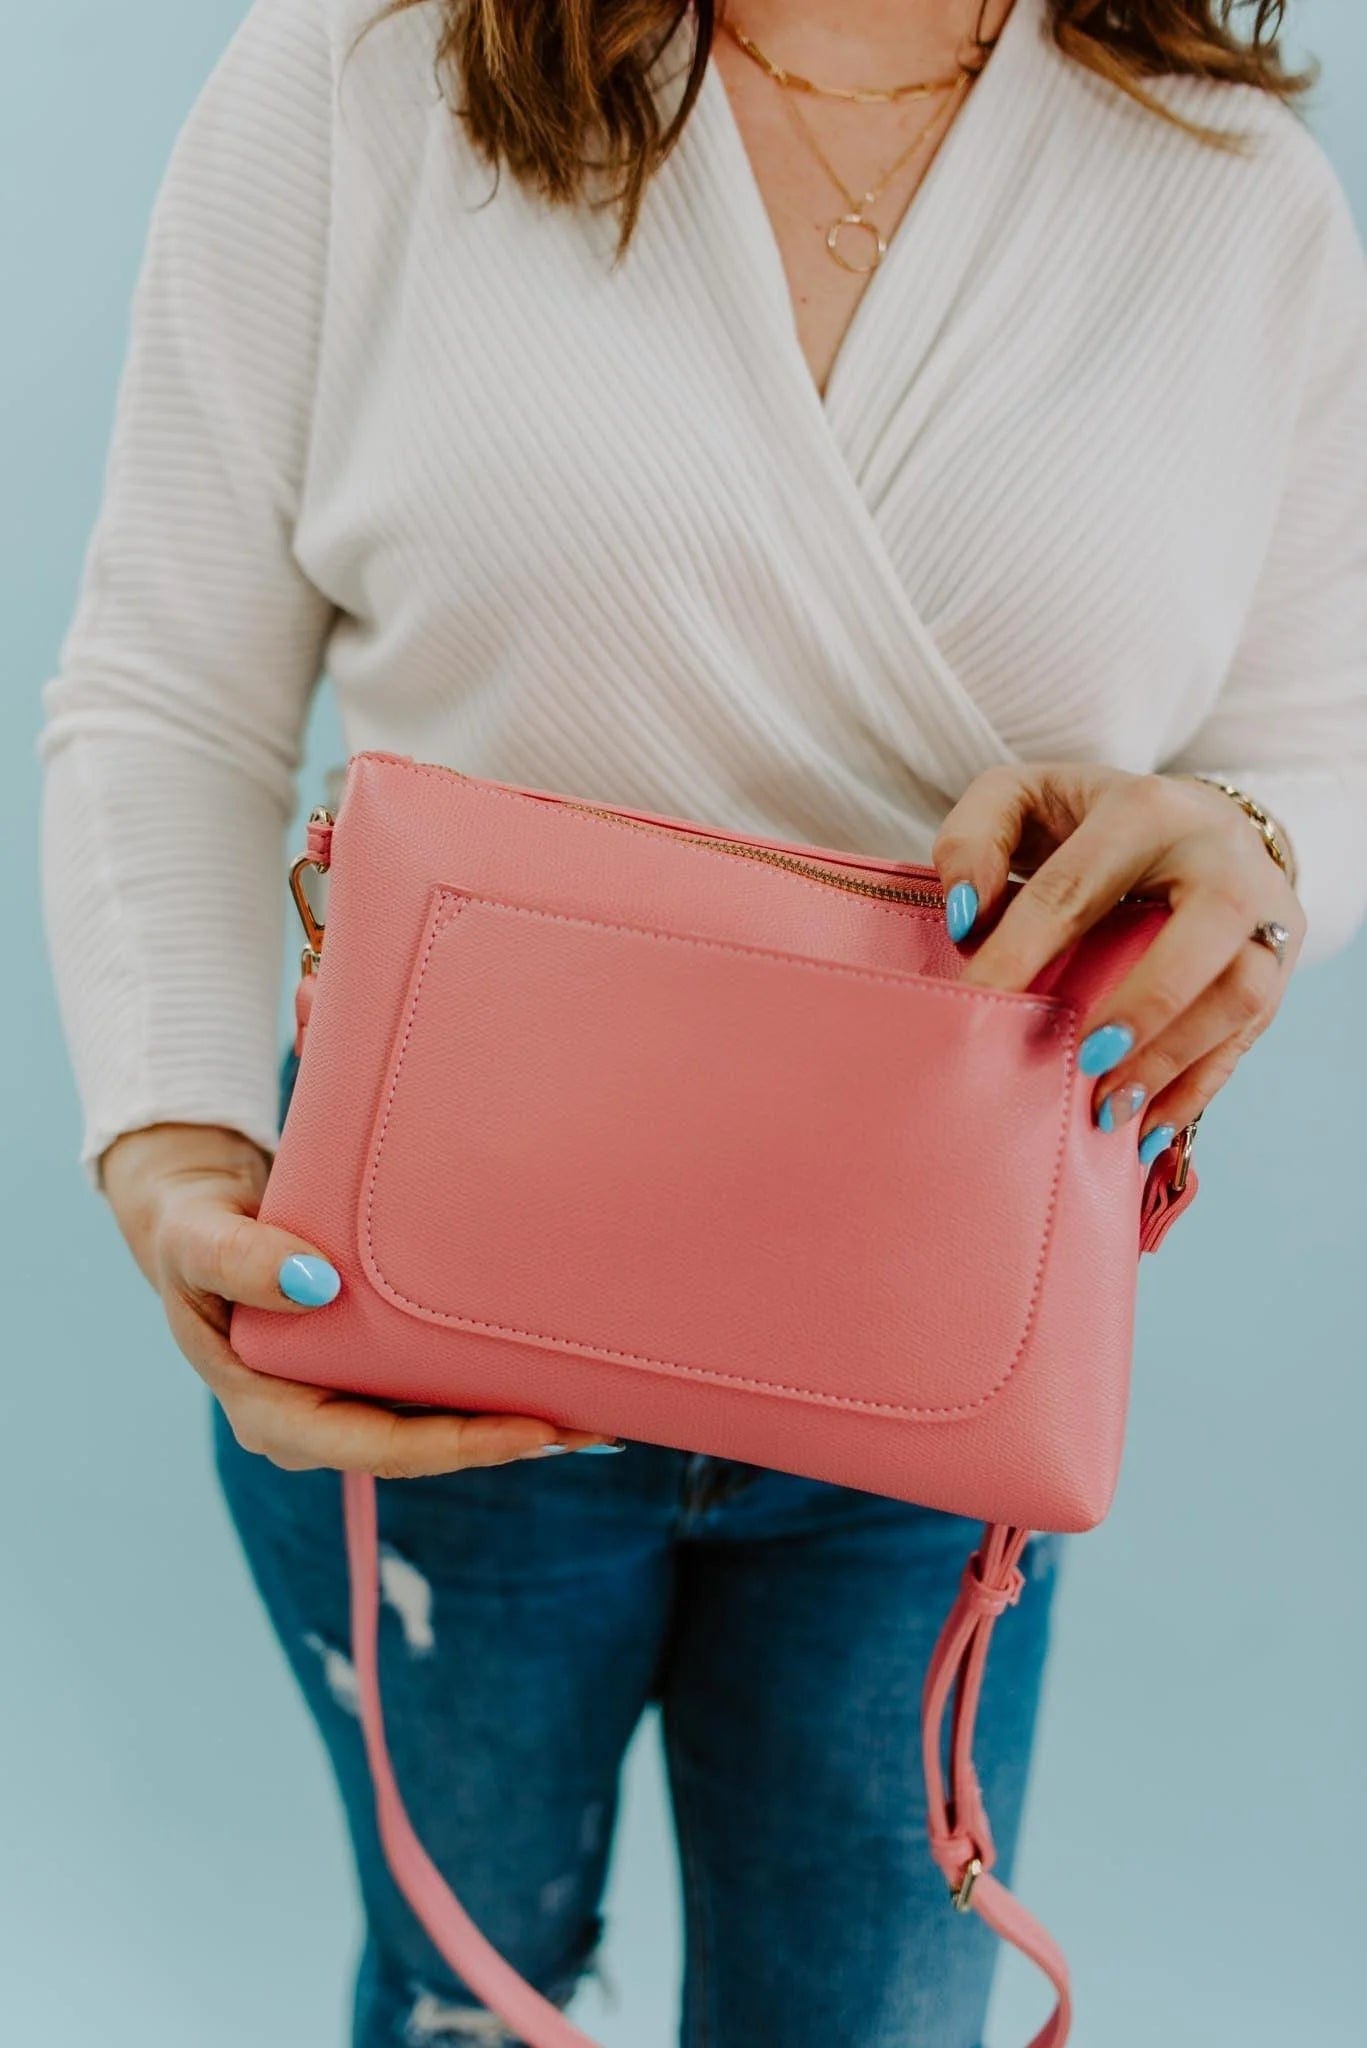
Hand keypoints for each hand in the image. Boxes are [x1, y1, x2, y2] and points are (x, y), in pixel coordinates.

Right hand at [101, 1122, 618, 1473]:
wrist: (200, 1213)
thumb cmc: (194, 1228)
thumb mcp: (199, 1239)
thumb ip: (240, 1258)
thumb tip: (315, 1283)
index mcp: (269, 1413)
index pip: (376, 1448)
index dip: (456, 1446)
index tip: (531, 1429)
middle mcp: (312, 1423)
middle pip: (421, 1451)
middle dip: (504, 1445)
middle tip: (592, 1427)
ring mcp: (343, 1402)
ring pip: (436, 1430)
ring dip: (512, 1426)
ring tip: (597, 1414)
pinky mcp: (368, 1374)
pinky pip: (435, 1395)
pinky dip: (491, 1391)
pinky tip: (557, 1384)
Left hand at [932, 763, 1303, 1151]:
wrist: (1192, 819)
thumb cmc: (1084, 820)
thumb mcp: (1018, 800)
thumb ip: (972, 841)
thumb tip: (964, 919)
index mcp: (1146, 809)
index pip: (1075, 888)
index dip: (1023, 951)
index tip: (976, 1011)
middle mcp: (1222, 854)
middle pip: (1202, 929)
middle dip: (1145, 1002)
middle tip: (1085, 1059)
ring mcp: (1266, 910)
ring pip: (1243, 991)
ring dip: (1175, 1058)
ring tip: (1109, 1111)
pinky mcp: (1283, 959)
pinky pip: (1252, 1033)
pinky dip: (1198, 1087)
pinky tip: (1145, 1131)